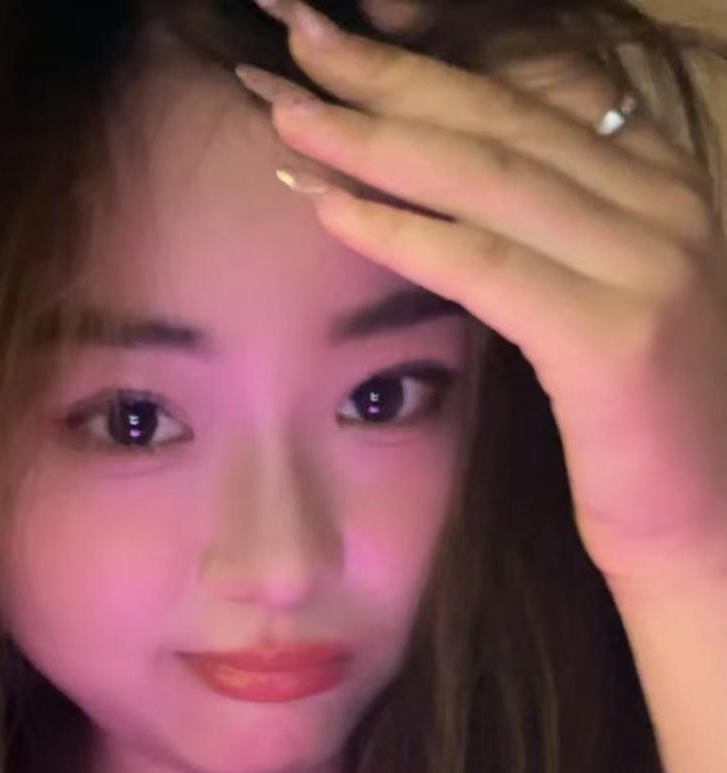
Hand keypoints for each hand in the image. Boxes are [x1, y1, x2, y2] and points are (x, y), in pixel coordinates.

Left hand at [238, 0, 726, 592]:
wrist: (705, 527)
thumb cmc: (633, 426)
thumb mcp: (593, 301)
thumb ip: (540, 232)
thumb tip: (438, 187)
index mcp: (656, 181)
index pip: (522, 99)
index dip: (421, 65)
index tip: (334, 45)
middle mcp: (661, 202)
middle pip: (496, 119)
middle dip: (382, 78)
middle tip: (291, 42)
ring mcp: (647, 262)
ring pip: (484, 177)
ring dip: (371, 140)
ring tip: (286, 113)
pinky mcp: (615, 335)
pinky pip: (484, 265)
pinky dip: (400, 233)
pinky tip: (327, 208)